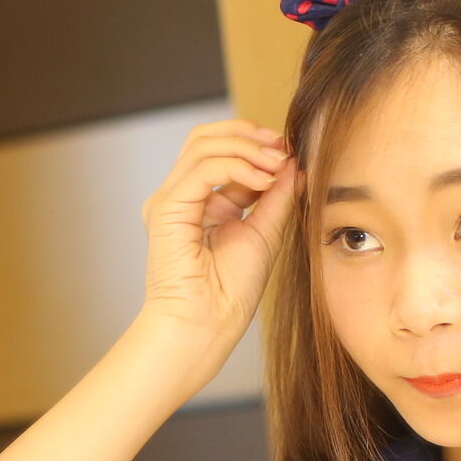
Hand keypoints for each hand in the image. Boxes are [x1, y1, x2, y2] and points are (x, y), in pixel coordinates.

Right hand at [135, 118, 300, 357]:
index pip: (221, 150)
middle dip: (248, 134)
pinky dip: (238, 166)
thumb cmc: (229, 294)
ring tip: (276, 163)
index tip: (290, 152)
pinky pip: (204, 169)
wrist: (206, 326)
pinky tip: (262, 180)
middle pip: (206, 137)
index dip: (256, 144)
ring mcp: (170, 200)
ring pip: (203, 144)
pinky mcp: (167, 208)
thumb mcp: (265, 234)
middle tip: (283, 147)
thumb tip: (294, 164)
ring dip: (246, 147)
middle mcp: (181, 196)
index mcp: (200, 202)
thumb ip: (276, 197)